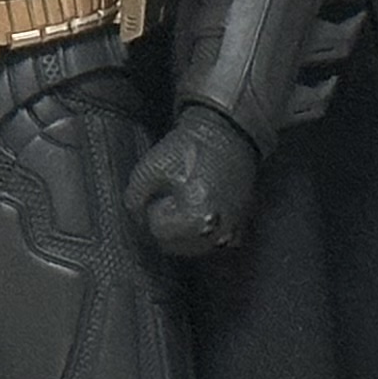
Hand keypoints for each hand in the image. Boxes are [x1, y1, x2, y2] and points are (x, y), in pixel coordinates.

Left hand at [127, 104, 260, 257]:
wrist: (228, 131)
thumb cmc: (193, 147)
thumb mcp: (150, 168)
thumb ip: (134, 199)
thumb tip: (136, 218)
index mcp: (196, 220)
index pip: (159, 232)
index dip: (154, 209)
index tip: (163, 190)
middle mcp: (218, 232)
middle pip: (177, 246)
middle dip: (169, 224)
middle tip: (174, 195)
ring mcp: (233, 231)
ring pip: (195, 247)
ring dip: (185, 231)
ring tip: (190, 199)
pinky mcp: (242, 226)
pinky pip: (215, 240)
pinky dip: (205, 230)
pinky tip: (204, 207)